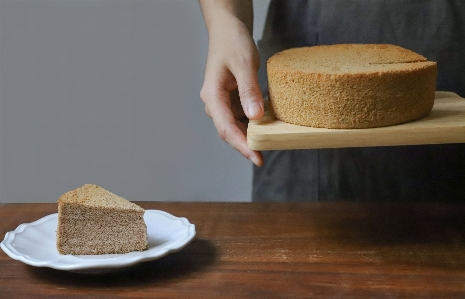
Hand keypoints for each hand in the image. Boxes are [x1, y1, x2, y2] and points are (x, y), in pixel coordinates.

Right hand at [200, 11, 263, 165]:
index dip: (241, 145)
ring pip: (235, 126)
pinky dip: (253, 124)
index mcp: (212, 96)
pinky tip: (266, 127)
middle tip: (264, 157)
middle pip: (229, 131)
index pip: (226, 128)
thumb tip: (254, 118)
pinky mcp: (231, 100)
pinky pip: (241, 117)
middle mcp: (214, 103)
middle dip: (245, 145)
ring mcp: (222, 102)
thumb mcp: (244, 64)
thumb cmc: (233, 42)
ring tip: (268, 144)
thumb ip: (249, 91)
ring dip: (250, 136)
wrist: (227, 29)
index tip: (256, 158)